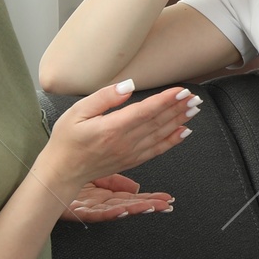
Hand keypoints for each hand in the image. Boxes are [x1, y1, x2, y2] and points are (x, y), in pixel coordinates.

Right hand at [38, 80, 197, 203]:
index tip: (181, 90)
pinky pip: (157, 150)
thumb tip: (129, 86)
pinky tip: (184, 131)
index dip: (166, 100)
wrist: (63, 171)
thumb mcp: (77, 112)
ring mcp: (130, 153)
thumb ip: (104, 97)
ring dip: (180, 121)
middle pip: (158, 122)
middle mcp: (125, 142)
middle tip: (195, 97)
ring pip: (161, 135)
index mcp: (112, 128)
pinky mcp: (131, 161)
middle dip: (179, 108)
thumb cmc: (66, 140)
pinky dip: (172, 140)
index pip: (146, 111)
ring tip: (194, 109)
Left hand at [63, 174, 175, 224]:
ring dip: (134, 209)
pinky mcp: (78, 212)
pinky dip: (110, 213)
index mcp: (106, 196)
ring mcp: (91, 209)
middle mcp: (101, 205)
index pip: (132, 198)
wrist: (43, 188)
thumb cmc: (67, 181)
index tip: (166, 199)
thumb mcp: (95, 178)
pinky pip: (96, 214)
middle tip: (163, 205)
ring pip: (116, 211)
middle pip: (129, 206)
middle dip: (148, 205)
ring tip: (149, 207)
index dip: (150, 198)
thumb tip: (135, 187)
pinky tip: (121, 210)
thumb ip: (114, 181)